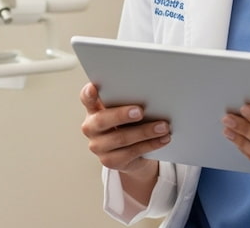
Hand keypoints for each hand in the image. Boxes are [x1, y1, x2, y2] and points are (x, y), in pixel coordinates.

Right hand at [79, 82, 168, 200]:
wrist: (131, 154)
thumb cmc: (128, 124)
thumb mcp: (125, 111)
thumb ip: (127, 101)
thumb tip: (149, 95)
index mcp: (93, 109)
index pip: (86, 98)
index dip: (88, 93)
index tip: (94, 88)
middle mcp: (91, 127)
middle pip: (102, 120)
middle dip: (121, 115)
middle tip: (140, 111)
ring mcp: (98, 146)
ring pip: (121, 138)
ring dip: (145, 132)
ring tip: (163, 126)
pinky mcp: (109, 161)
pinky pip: (132, 152)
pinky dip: (150, 144)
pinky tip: (163, 139)